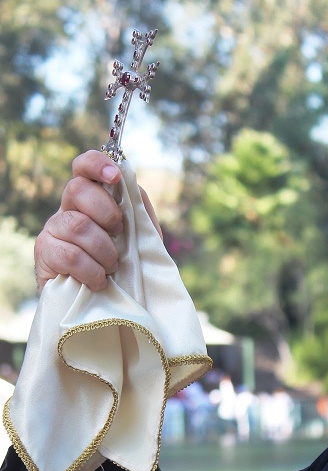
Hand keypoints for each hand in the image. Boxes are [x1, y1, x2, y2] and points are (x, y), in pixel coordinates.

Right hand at [34, 150, 161, 291]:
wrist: (105, 306)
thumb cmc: (124, 268)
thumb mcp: (140, 240)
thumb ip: (138, 212)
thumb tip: (132, 185)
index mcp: (90, 200)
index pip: (83, 167)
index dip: (96, 164)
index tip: (115, 176)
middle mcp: (67, 209)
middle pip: (77, 189)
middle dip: (108, 213)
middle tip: (119, 235)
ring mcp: (53, 230)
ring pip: (77, 225)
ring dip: (104, 250)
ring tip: (112, 267)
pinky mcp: (44, 254)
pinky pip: (70, 255)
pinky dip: (92, 270)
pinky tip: (99, 281)